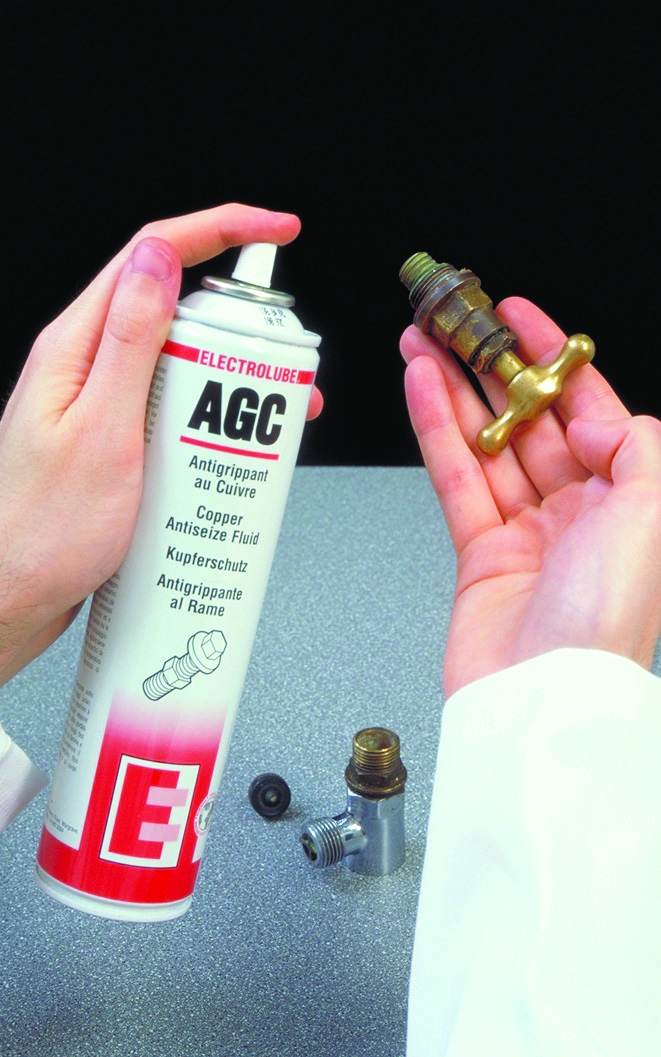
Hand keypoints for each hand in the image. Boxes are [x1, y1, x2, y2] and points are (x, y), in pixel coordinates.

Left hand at [0, 203, 321, 684]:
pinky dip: (210, 414)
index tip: (278, 230)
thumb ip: (130, 340)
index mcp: (77, 347)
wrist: (12, 597)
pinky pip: (171, 405)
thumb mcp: (102, 431)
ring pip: (179, 359)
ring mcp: (100, 400)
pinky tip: (230, 447)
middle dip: (244, 322)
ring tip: (274, 418)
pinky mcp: (114, 436)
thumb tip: (158, 257)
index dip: (222, 229)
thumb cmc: (44, 531)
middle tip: (291, 363)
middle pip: (176, 306)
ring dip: (233, 375)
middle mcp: (86, 365)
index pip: (153, 254)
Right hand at [401, 298, 660, 696]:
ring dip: (453, 391)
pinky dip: (436, 433)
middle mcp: (580, 512)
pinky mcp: (481, 555)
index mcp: (629, 499)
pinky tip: (421, 393)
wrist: (541, 693)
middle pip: (530, 420)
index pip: (589, 407)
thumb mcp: (653, 511)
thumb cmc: (605, 618)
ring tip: (423, 345)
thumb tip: (584, 417)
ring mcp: (528, 532)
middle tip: (457, 326)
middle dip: (491, 368)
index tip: (517, 316)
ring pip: (486, 443)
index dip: (551, 356)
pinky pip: (457, 480)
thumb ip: (633, 443)